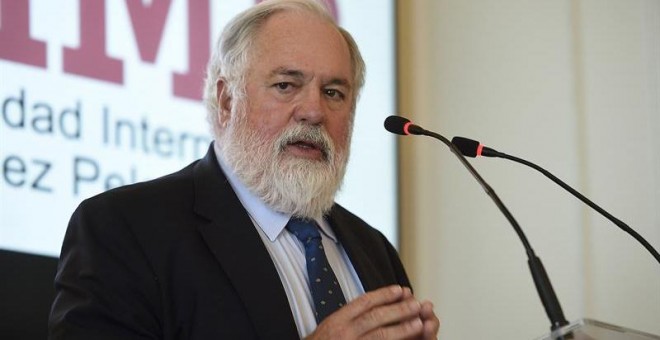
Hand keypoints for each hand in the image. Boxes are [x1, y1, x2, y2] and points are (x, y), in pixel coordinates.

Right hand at [306, 285, 439, 339]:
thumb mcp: (329, 326)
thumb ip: (348, 317)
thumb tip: (374, 307)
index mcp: (336, 320)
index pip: (364, 303)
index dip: (384, 295)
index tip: (400, 289)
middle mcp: (343, 332)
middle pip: (375, 317)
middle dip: (398, 309)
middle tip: (416, 303)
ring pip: (380, 336)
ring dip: (402, 329)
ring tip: (419, 323)